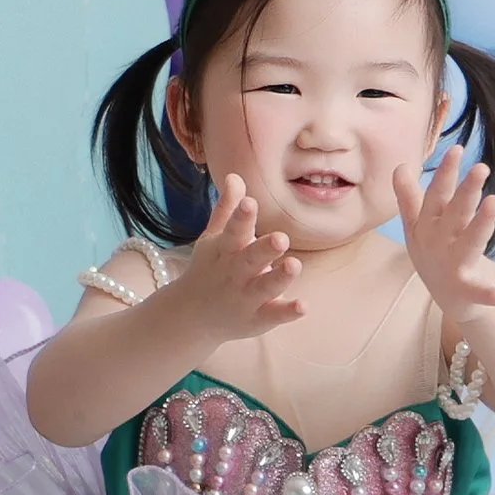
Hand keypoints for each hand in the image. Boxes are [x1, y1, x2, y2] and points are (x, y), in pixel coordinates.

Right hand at [172, 172, 303, 342]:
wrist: (191, 317)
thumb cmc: (209, 269)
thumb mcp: (214, 239)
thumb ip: (227, 209)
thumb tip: (235, 175)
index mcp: (224, 251)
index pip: (232, 231)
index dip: (241, 217)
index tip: (249, 201)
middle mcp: (234, 273)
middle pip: (250, 259)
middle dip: (265, 249)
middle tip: (281, 238)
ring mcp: (245, 298)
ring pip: (264, 287)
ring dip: (279, 278)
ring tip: (295, 265)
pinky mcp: (256, 319)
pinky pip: (273, 315)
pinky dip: (287, 312)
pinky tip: (303, 306)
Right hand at [395, 146, 494, 320]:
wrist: (445, 297)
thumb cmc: (432, 253)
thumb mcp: (417, 226)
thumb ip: (410, 198)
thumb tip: (400, 166)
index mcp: (428, 225)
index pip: (436, 195)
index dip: (445, 173)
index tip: (457, 149)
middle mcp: (438, 242)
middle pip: (455, 213)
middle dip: (466, 191)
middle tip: (481, 167)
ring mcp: (451, 266)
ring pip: (469, 243)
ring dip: (481, 225)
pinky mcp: (465, 290)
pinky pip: (477, 291)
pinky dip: (487, 294)